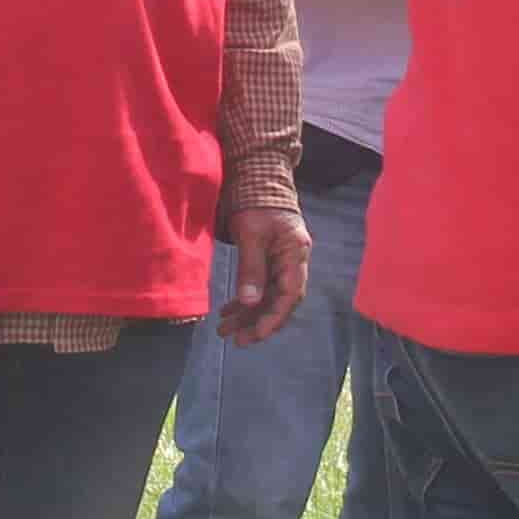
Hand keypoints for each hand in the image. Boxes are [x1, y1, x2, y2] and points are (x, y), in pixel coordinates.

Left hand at [216, 204, 311, 341]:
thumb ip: (251, 268)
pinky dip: (245, 300)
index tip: (254, 335)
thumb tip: (250, 302)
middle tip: (234, 339)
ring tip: (224, 329)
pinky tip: (228, 311)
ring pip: (267, 297)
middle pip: (279, 301)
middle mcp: (293, 261)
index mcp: (295, 254)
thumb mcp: (251, 234)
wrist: (257, 179)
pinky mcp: (270, 260)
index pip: (289, 295)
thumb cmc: (255, 202)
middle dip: (257, 322)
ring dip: (247, 314)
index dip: (274, 319)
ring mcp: (282, 261)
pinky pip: (260, 287)